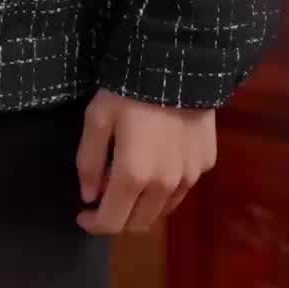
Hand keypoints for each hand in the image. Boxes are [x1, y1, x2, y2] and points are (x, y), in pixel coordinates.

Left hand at [75, 89, 216, 234]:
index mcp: (134, 176)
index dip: (94, 225)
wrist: (178, 63)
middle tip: (105, 198)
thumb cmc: (128, 89)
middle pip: (139, 224)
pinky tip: (157, 162)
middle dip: (118, 219)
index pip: (112, 222)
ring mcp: (190, 177)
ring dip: (142, 206)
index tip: (83, 214)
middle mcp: (165, 186)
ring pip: (162, 210)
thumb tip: (89, 196)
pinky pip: (182, 188)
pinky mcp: (206, 164)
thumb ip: (88, 161)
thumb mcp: (97, 118)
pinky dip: (165, 187)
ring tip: (129, 181)